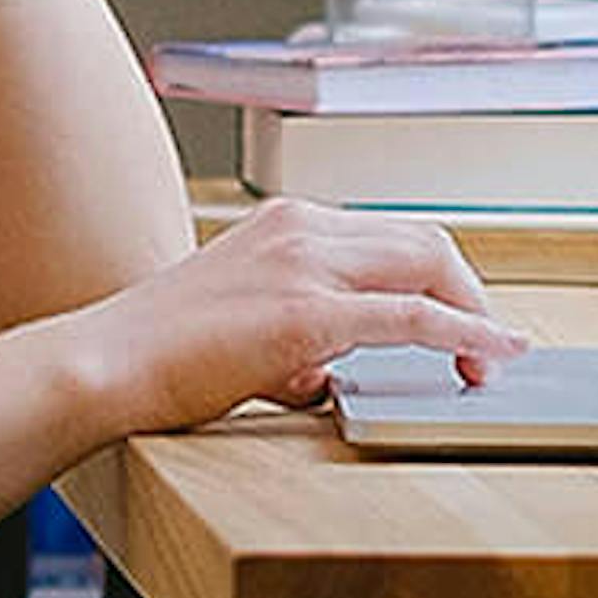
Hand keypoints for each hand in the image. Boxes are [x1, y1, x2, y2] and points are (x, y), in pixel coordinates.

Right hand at [66, 201, 523, 430]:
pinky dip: (465, 333)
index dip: (440, 279)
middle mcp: (303, 230)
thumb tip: (327, 374)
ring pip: (428, 266)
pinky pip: (413, 318)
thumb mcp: (242, 325)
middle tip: (487, 346)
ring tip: (491, 360)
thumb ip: (295, 338)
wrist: (107, 364)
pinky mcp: (308, 314)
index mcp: (288, 223)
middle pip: (424, 242)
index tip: (460, 319)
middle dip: (470, 292)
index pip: (390, 237)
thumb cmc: (160, 353)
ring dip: (474, 313)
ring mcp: (306, 266)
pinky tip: (489, 356)